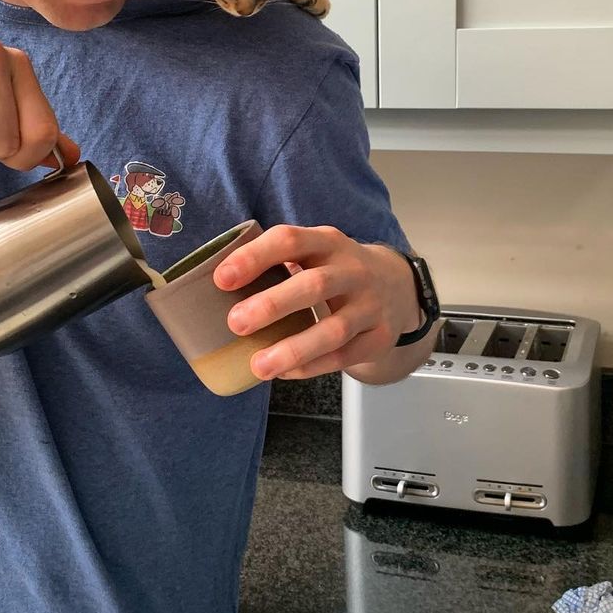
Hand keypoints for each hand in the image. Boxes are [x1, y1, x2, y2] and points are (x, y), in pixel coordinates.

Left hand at [213, 225, 419, 380]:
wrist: (398, 288)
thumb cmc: (335, 271)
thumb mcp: (314, 254)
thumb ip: (276, 264)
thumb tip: (215, 287)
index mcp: (328, 242)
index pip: (290, 240)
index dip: (255, 257)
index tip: (221, 279)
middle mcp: (353, 270)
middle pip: (315, 285)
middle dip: (273, 305)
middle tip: (235, 323)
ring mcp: (371, 305)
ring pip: (333, 329)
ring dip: (293, 348)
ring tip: (258, 365)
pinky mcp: (380, 337)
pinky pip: (344, 356)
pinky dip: (311, 367)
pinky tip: (283, 373)